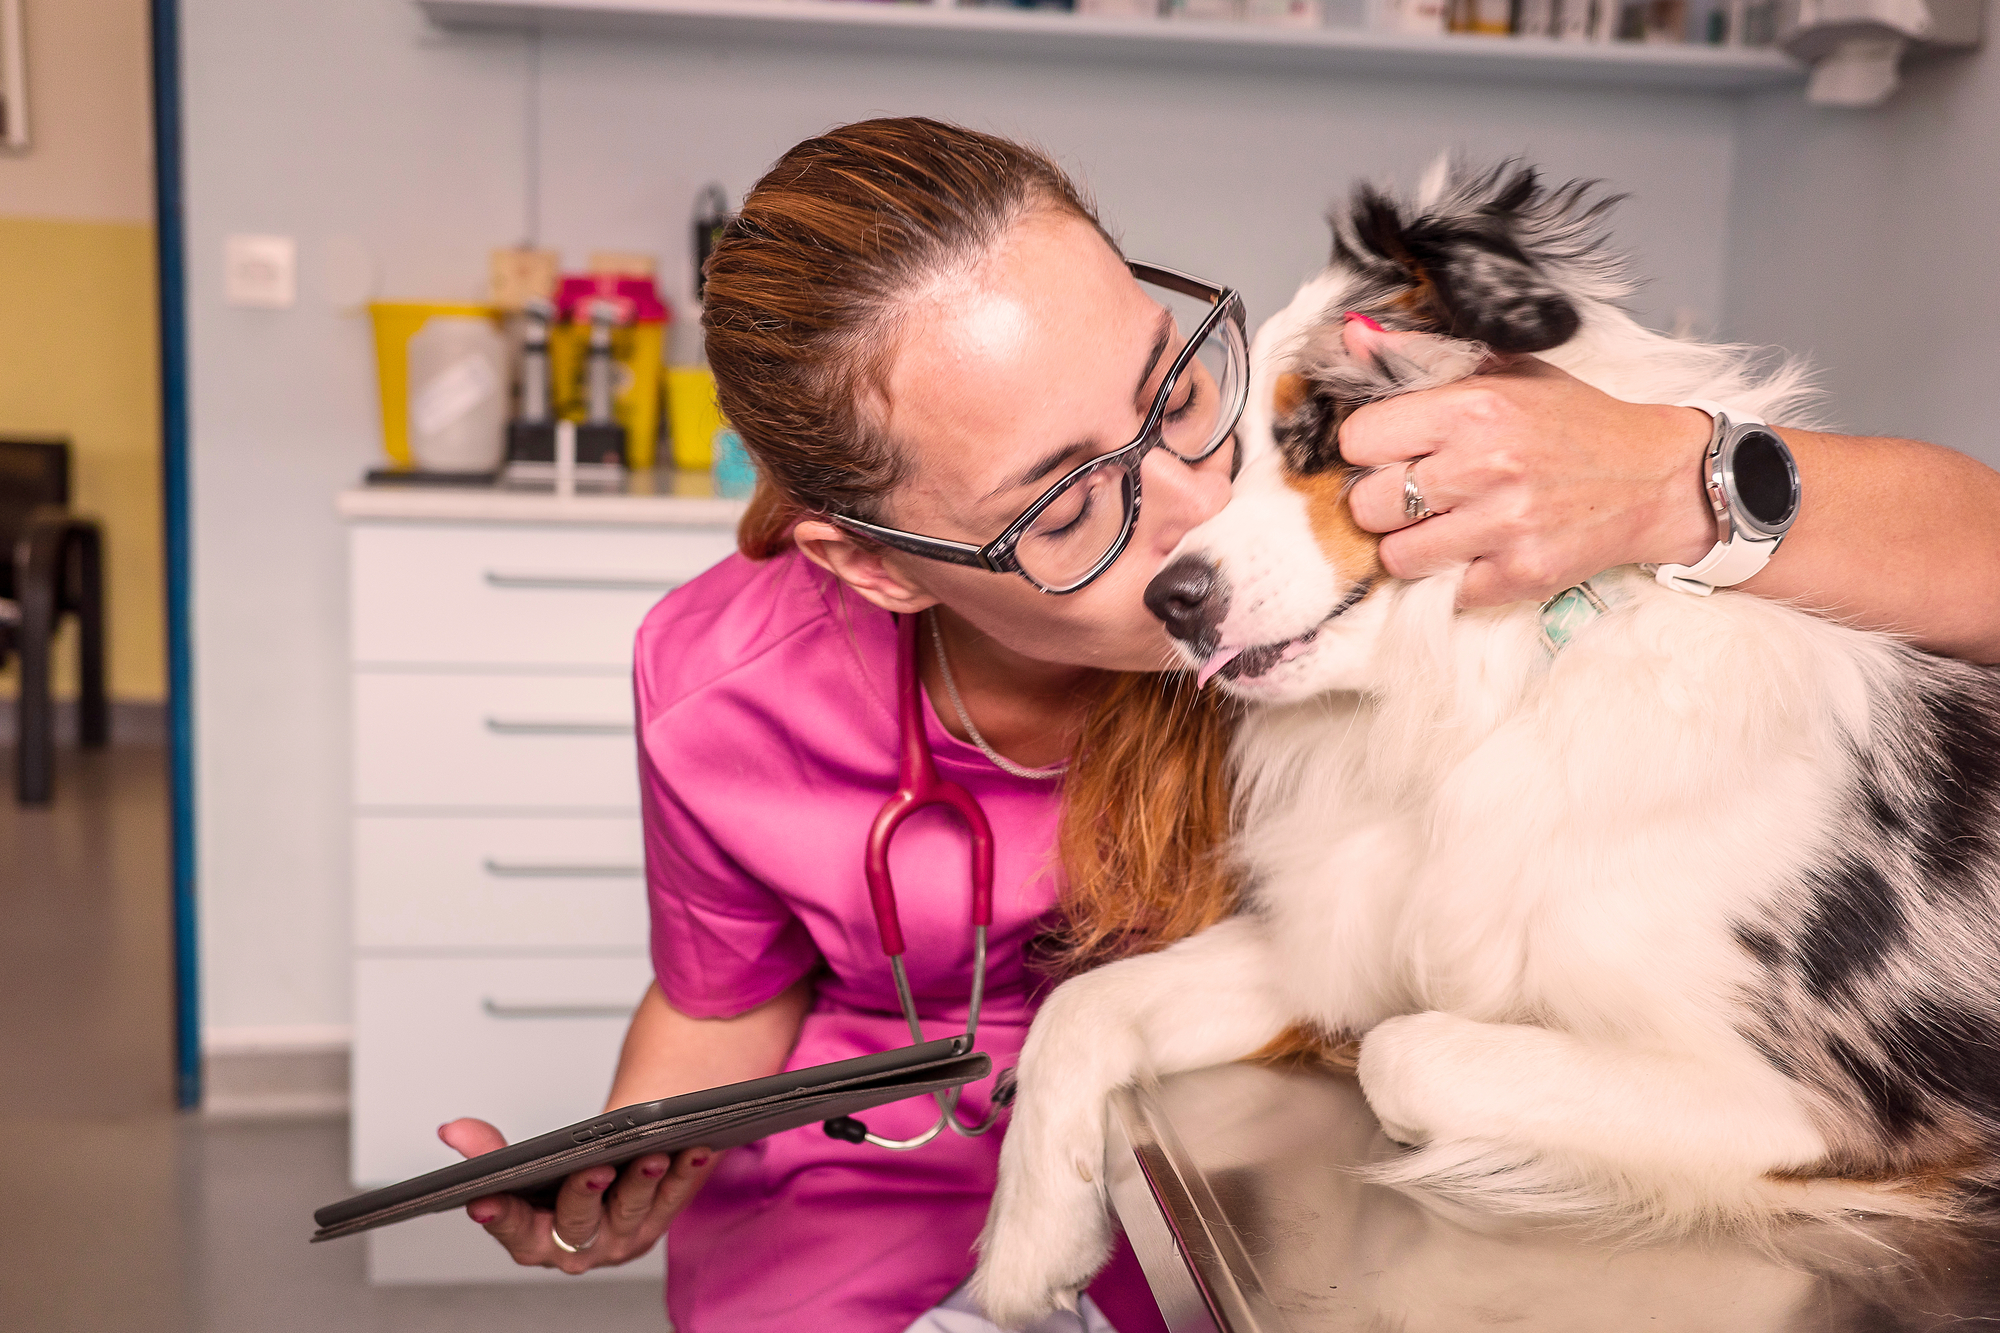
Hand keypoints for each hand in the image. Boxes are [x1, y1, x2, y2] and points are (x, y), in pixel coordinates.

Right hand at [437, 1117, 719, 1274]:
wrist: (606, 1183)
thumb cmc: (559, 1179)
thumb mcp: (523, 1168)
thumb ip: (488, 1151)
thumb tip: (452, 1130)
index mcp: (534, 1239)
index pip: (512, 1230)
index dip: (500, 1216)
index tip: (485, 1199)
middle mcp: (578, 1247)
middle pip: (578, 1223)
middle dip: (585, 1193)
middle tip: (595, 1168)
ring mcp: (620, 1238)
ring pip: (631, 1211)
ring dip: (643, 1183)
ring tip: (652, 1155)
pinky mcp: (657, 1223)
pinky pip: (674, 1199)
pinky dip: (685, 1173)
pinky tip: (693, 1150)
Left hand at [1338, 346, 1717, 606]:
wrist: (1657, 478)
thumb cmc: (1574, 422)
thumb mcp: (1507, 372)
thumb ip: (1422, 356)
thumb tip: (1353, 336)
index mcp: (1474, 408)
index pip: (1358, 439)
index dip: (1368, 447)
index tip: (1392, 451)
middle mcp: (1485, 466)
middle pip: (1366, 504)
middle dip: (1382, 501)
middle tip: (1417, 494)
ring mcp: (1504, 526)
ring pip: (1396, 556)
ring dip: (1412, 545)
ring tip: (1446, 524)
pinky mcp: (1521, 574)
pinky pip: (1446, 590)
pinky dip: (1458, 577)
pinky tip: (1485, 549)